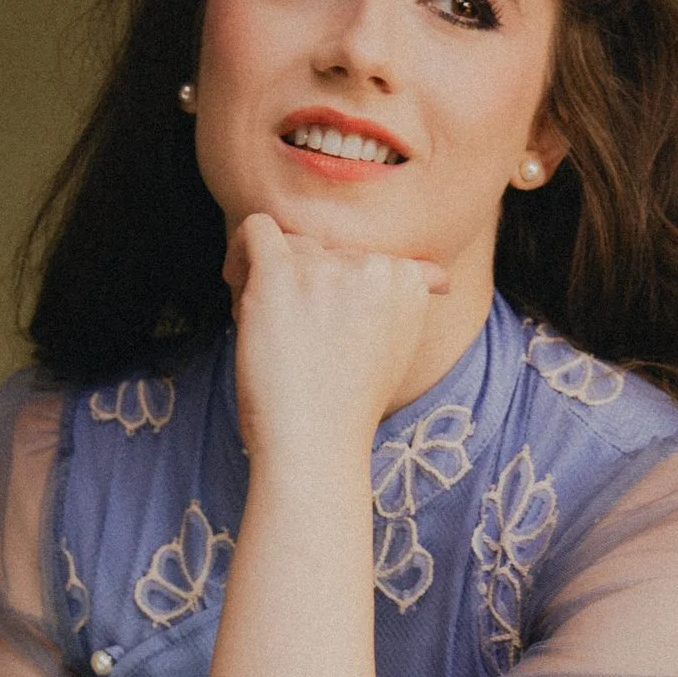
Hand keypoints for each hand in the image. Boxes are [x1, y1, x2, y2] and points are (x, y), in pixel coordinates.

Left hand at [223, 214, 450, 469]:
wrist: (315, 446)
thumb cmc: (348, 410)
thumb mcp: (397, 351)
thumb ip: (408, 304)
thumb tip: (439, 278)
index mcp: (406, 284)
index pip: (366, 260)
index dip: (340, 291)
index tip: (328, 327)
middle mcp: (372, 268)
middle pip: (327, 252)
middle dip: (306, 287)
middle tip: (296, 337)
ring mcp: (326, 269)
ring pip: (292, 245)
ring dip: (274, 280)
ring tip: (271, 328)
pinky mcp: (280, 275)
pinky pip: (256, 229)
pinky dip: (241, 250)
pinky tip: (238, 281)